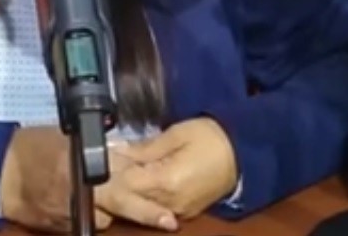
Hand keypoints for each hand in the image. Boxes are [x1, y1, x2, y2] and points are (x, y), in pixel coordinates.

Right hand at [0, 126, 176, 231]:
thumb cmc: (30, 148)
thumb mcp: (65, 140)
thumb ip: (97, 150)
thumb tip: (125, 154)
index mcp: (85, 168)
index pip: (125, 182)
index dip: (148, 194)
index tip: (168, 208)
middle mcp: (83, 193)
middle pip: (123, 205)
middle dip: (147, 213)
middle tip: (168, 221)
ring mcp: (73, 213)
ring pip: (106, 219)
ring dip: (111, 210)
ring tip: (106, 197)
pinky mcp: (63, 226)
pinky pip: (87, 222)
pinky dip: (92, 215)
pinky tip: (88, 204)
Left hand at [116, 118, 238, 218]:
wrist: (245, 152)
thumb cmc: (210, 137)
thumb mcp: (175, 135)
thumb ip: (145, 148)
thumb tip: (119, 152)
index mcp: (167, 182)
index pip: (128, 183)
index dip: (112, 171)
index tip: (102, 157)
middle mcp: (172, 203)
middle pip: (133, 200)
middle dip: (117, 184)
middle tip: (107, 167)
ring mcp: (180, 211)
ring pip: (143, 206)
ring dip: (130, 190)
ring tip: (119, 171)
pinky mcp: (187, 211)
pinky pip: (158, 207)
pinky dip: (145, 196)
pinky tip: (138, 181)